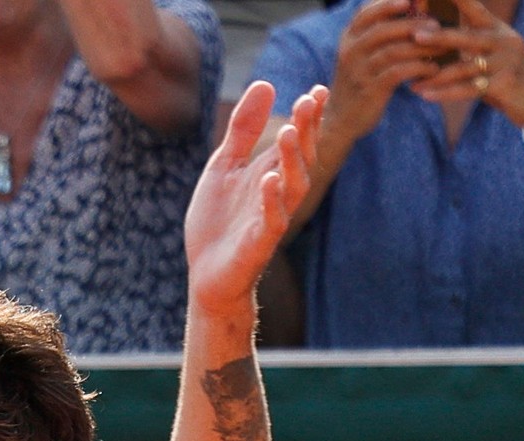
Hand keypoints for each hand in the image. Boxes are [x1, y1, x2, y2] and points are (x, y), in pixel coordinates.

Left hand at [186, 82, 326, 314]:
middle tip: (308, 102)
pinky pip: (272, 221)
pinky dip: (271, 200)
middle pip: (300, 158)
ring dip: (293, 160)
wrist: (206, 274)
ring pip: (293, 187)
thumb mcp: (224, 166)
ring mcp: (270, 218)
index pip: (296, 140)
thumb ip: (243, 130)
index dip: (308, 117)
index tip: (317, 90)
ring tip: (288, 132)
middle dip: (306, 131)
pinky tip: (268, 180)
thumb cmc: (217, 222)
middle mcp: (277, 193)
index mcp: (270, 172)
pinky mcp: (258, 243)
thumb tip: (266, 83)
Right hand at [323, 0, 442, 143]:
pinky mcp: (370, 90)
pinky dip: (420, 68)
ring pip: (394, 51)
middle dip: (413, 25)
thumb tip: (413, 10)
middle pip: (383, 30)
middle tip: (437, 27)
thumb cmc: (361, 81)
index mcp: (348, 40)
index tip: (410, 1)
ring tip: (442, 49)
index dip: (387, 4)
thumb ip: (379, 34)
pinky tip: (432, 69)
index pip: (365, 14)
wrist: (341, 119)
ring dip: (423, 48)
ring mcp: (359, 72)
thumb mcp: (361, 55)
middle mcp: (350, 53)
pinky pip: (399, 72)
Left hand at [410, 0, 523, 129]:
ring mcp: (506, 62)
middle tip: (414, 36)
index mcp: (498, 30)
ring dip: (435, 77)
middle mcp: (505, 40)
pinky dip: (444, 93)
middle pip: (466, 37)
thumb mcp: (490, 54)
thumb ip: (469, 42)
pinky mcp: (505, 84)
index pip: (475, 9)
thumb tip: (433, 31)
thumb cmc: (505, 78)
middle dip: (439, 37)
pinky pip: (468, 88)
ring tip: (411, 84)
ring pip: (463, 67)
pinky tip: (425, 95)